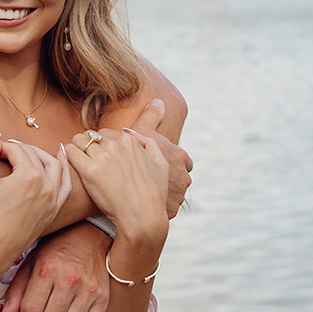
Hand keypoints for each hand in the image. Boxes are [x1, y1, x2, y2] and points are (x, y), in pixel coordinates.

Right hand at [0, 136, 69, 280]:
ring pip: (54, 166)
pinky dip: (63, 170)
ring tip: (28, 150)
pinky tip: (60, 160)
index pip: (15, 149)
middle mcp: (46, 186)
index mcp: (29, 176)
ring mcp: (52, 199)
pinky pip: (65, 186)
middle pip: (33, 155)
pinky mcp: (52, 211)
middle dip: (15, 149)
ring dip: (41, 154)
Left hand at [1, 222, 110, 311]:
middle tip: (47, 303)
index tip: (33, 301)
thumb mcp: (31, 262)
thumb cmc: (56, 250)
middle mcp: (69, 279)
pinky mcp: (103, 297)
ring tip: (60, 307)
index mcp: (47, 269)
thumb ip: (17, 289)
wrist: (88, 237)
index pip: (29, 310)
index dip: (27, 310)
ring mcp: (89, 289)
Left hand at [65, 127, 169, 255]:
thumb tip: (129, 132)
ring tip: (80, 165)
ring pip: (78, 140)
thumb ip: (148, 143)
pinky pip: (69, 151)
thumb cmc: (153, 195)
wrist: (143, 218)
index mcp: (129, 141)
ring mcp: (102, 157)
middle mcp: (115, 145)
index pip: (105, 133)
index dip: (101, 146)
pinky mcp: (89, 171)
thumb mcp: (161, 164)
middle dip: (88, 146)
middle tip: (89, 163)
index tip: (101, 159)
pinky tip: (73, 168)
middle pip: (90, 136)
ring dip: (77, 150)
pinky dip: (69, 157)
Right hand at [130, 98, 191, 217]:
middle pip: (181, 178)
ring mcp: (179, 195)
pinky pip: (169, 209)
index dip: (171, 160)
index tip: (162, 163)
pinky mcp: (171, 210)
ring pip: (176, 194)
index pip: (183, 159)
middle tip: (156, 179)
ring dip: (167, 194)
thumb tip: (159, 101)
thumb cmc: (132, 155)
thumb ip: (151, 117)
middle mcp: (184, 176)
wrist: (128, 190)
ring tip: (150, 192)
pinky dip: (162, 206)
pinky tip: (149, 203)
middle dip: (172, 179)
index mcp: (180, 157)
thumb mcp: (141, 132)